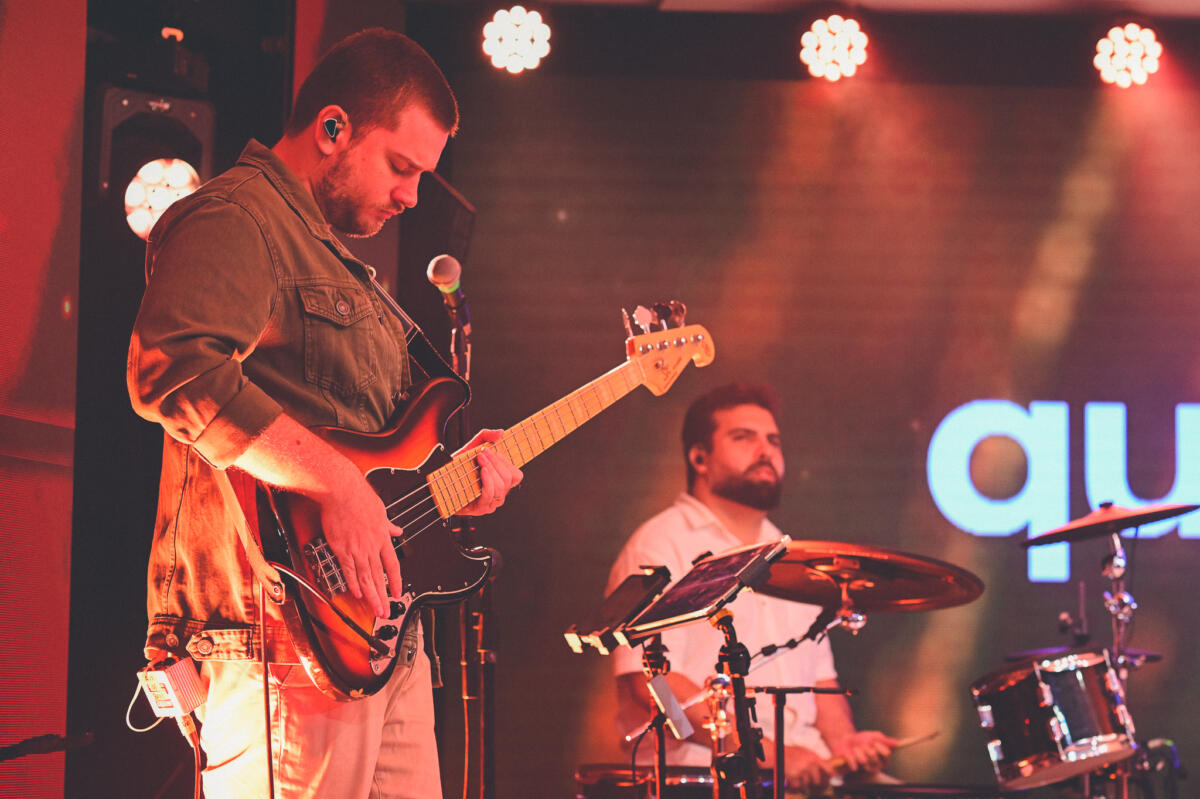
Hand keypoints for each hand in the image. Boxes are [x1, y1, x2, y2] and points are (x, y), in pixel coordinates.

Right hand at [317, 472, 403, 619]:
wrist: (342, 491)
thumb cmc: (359, 496)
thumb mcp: (381, 510)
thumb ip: (388, 525)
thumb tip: (397, 530)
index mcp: (382, 537)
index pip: (392, 565)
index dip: (396, 581)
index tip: (397, 593)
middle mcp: (372, 546)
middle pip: (379, 576)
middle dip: (384, 596)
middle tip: (386, 611)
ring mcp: (357, 549)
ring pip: (366, 578)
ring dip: (372, 596)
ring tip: (375, 609)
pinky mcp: (341, 549)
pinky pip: (348, 570)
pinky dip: (353, 583)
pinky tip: (357, 594)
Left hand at [456, 429, 522, 515]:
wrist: (439, 483)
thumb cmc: (457, 468)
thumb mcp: (471, 448)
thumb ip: (485, 436)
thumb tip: (501, 432)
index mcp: (500, 482)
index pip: (516, 476)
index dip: (507, 463)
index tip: (494, 451)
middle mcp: (499, 493)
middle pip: (508, 478)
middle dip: (496, 462)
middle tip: (483, 453)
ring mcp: (491, 503)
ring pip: (501, 487)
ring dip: (491, 469)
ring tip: (480, 459)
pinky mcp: (480, 508)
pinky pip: (490, 495)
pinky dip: (488, 481)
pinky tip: (482, 471)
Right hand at [765, 744, 832, 795]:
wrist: (781, 753)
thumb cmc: (794, 752)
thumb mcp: (807, 752)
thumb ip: (816, 759)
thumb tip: (826, 768)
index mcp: (814, 758)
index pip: (828, 768)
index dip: (832, 774)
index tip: (835, 776)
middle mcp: (810, 766)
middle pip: (817, 782)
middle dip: (815, 783)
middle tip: (814, 782)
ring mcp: (802, 772)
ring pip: (807, 784)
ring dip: (805, 784)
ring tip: (801, 779)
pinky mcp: (794, 777)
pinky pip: (798, 786)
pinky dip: (797, 786)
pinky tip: (795, 781)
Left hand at [829, 730, 896, 774]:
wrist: (846, 739)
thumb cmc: (863, 739)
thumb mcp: (875, 736)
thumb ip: (885, 740)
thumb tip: (897, 743)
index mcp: (884, 759)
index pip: (887, 753)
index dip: (879, 746)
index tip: (874, 742)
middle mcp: (877, 766)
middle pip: (874, 756)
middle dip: (867, 746)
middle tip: (863, 744)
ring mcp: (866, 768)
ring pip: (864, 761)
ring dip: (858, 750)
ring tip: (856, 748)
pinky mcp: (855, 769)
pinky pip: (854, 765)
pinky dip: (851, 757)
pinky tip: (850, 753)